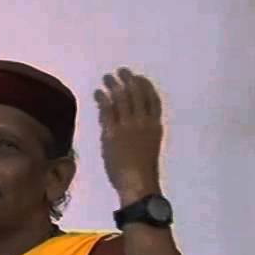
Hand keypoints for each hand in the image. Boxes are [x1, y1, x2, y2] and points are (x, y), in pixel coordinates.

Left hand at [94, 67, 163, 204]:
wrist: (137, 182)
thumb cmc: (142, 170)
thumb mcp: (148, 146)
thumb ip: (142, 132)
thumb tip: (129, 121)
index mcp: (155, 126)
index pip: (153, 100)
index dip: (145, 86)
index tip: (138, 77)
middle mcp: (143, 122)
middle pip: (136, 95)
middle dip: (128, 80)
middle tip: (121, 71)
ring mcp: (127, 126)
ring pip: (121, 99)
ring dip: (114, 86)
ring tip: (107, 77)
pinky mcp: (112, 133)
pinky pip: (107, 111)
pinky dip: (102, 99)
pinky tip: (98, 93)